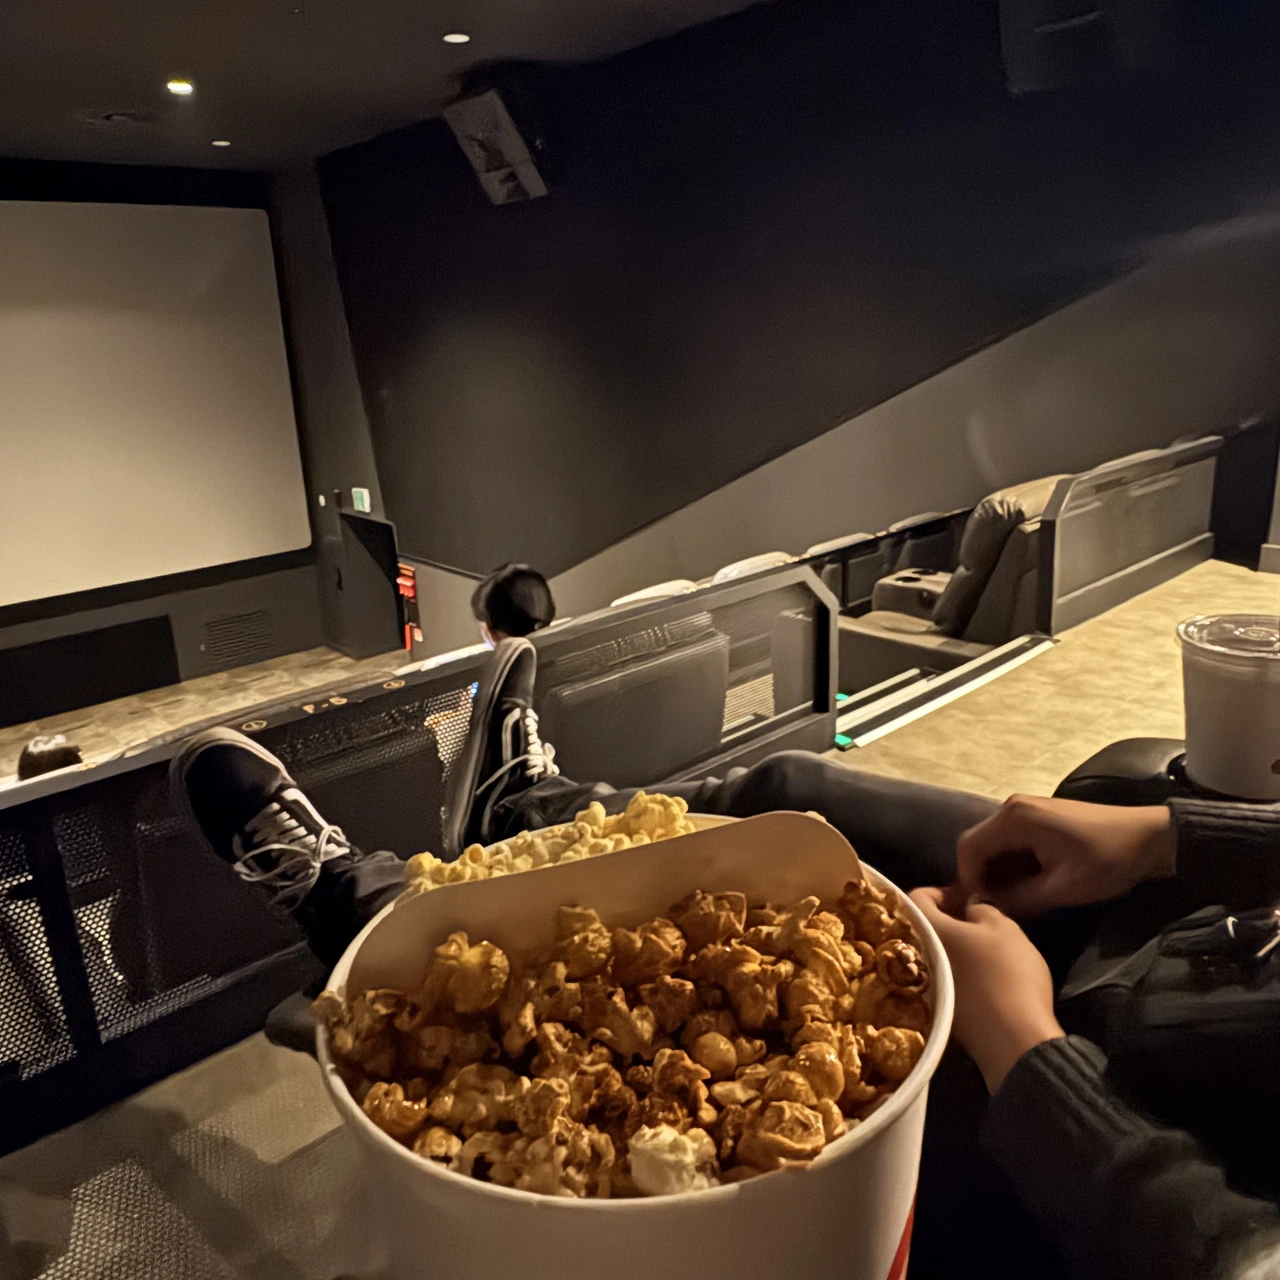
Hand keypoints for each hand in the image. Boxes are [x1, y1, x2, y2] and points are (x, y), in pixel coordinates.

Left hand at [911, 889, 1063, 1090]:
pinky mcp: (944, 1012)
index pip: (917, 897)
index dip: (941, 891)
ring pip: (935, 955)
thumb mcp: (1003, 927)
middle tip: (975, 918)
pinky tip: (983, 974)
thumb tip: (969, 905)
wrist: (1014, 1039)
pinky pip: (945, 980)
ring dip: (954, 946)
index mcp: (928, 930)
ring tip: (983, 945)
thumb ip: (981, 908)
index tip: (966, 896)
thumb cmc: (1007, 972)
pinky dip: (959, 970)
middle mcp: (919, 958)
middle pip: (924, 928)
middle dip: (947, 919)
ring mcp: (927, 989)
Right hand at [943, 795, 1174, 919]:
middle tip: (998, 908)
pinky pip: (1012, 841)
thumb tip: (986, 911)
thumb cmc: (1107, 861)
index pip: (969, 848)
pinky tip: (1030, 885)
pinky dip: (1014, 864)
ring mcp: (1026, 810)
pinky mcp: (1038, 817)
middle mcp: (1013, 808)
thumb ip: (1020, 900)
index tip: (980, 908)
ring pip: (995, 845)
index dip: (968, 880)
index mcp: (1015, 818)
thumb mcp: (1063, 889)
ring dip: (999, 873)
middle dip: (983, 878)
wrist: (1151, 838)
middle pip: (979, 845)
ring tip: (1015, 901)